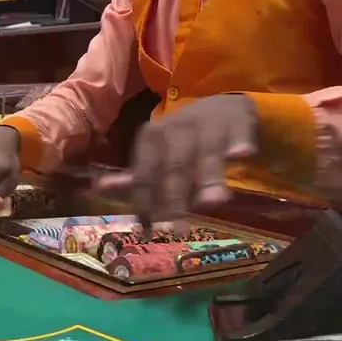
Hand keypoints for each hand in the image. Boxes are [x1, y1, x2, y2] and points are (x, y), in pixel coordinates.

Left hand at [97, 94, 257, 223]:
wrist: (220, 109)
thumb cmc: (182, 140)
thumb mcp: (157, 156)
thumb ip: (136, 178)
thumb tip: (99, 190)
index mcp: (151, 138)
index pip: (145, 174)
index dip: (146, 203)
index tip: (149, 231)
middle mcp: (176, 128)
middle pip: (173, 168)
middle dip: (174, 199)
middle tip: (176, 230)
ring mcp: (208, 124)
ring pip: (206, 153)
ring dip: (209, 176)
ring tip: (212, 202)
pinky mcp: (237, 120)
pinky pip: (239, 133)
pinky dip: (239, 143)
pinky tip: (241, 154)